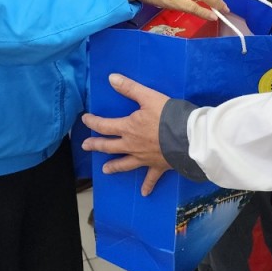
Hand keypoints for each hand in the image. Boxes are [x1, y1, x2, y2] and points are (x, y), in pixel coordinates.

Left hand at [82, 73, 172, 195]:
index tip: (85, 120)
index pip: (105, 125)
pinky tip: (144, 192)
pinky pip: (151, 178)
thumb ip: (129, 88)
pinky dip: (147, 185)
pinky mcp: (157, 166)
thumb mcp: (148, 97)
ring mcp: (144, 158)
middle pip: (110, 146)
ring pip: (125, 164)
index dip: (93, 122)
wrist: (187, 137)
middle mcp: (132, 145)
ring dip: (114, 166)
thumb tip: (111, 78)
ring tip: (105, 170)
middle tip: (86, 146)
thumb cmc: (168, 115)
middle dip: (96, 145)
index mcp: (128, 128)